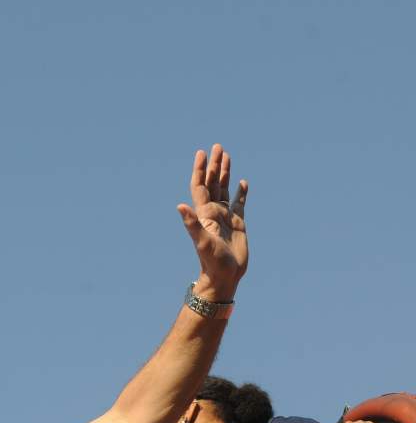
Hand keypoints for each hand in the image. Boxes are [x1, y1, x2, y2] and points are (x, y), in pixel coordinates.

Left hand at [178, 144, 248, 300]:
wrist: (224, 276)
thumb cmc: (211, 260)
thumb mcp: (201, 240)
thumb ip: (191, 223)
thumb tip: (179, 206)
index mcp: (204, 213)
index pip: (200, 186)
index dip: (200, 170)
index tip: (201, 153)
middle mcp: (213, 212)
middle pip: (213, 183)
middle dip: (214, 165)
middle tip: (217, 146)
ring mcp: (225, 217)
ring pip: (225, 189)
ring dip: (225, 173)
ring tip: (227, 156)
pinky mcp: (238, 223)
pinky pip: (240, 204)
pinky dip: (241, 193)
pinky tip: (243, 182)